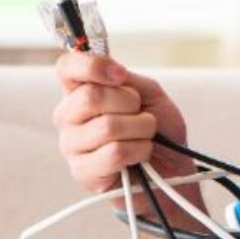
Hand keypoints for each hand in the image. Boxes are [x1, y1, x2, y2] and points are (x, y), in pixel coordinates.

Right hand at [52, 51, 193, 204]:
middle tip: (140, 114)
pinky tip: (139, 156)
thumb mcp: (149, 93)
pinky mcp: (82, 172)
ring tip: (143, 137)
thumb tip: (113, 72)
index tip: (120, 74)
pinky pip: (115, 152)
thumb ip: (127, 79)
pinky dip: (139, 150)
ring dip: (141, 129)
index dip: (92, 66)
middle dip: (130, 103)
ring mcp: (71, 146)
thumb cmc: (159, 129)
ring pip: (108, 126)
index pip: (67, 67)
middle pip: (90, 96)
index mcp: (81, 92)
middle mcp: (69, 117)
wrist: (172, 167)